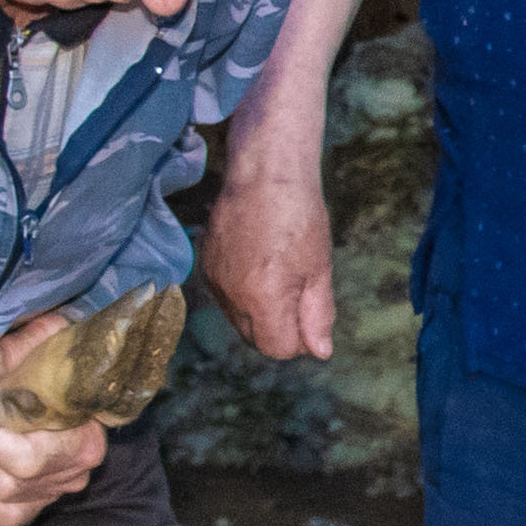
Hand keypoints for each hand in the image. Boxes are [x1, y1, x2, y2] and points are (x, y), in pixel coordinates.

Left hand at [0, 313, 109, 525]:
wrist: (69, 382)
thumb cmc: (56, 361)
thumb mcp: (45, 341)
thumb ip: (18, 349)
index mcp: (82, 442)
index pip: (28, 460)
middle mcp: (70, 476)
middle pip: (9, 487)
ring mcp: (50, 495)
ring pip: (2, 513)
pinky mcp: (32, 506)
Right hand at [206, 158, 339, 363]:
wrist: (264, 173)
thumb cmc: (299, 216)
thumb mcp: (319, 269)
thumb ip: (318, 315)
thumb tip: (320, 352)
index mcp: (262, 301)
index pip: (278, 349)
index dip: (299, 339)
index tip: (310, 313)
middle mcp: (231, 297)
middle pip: (256, 339)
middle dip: (280, 328)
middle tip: (299, 292)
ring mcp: (214, 281)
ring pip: (239, 319)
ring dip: (260, 311)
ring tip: (279, 274)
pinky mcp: (205, 265)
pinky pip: (226, 296)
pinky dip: (243, 292)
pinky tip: (259, 264)